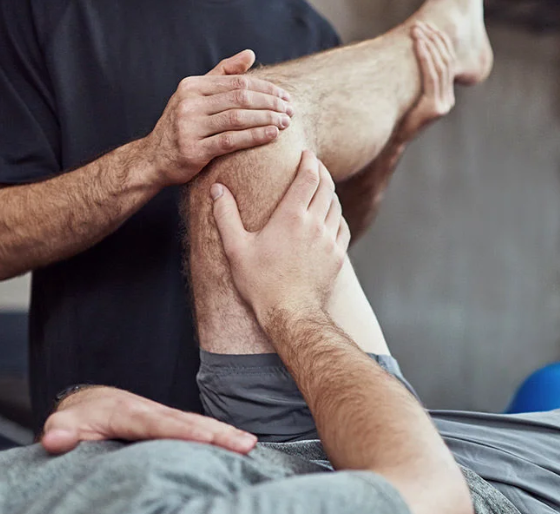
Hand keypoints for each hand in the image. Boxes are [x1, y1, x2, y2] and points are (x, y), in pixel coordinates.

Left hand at [41, 386, 257, 454]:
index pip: (157, 424)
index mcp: (126, 412)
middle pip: (187, 421)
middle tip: (245, 444)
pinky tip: (240, 446)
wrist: (88, 404)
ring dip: (224, 433)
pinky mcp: (170, 424)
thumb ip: (60, 432)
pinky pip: (196, 428)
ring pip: (196, 423)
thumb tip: (54, 440)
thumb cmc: (76, 421)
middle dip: (217, 432)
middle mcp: (149, 411)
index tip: (206, 439)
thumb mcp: (62, 425)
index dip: (182, 432)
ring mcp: (162, 416)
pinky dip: (219, 435)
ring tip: (250, 445)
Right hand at [144, 50, 295, 185]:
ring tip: (285, 123)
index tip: (286, 97)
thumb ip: (223, 74)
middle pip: (240, 98)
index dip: (266, 89)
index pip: (238, 82)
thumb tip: (250, 54)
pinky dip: (255, 136)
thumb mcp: (196, 95)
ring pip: (237, 118)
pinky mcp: (193, 149)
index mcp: (192, 86)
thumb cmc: (182, 126)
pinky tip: (272, 135)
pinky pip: (231, 141)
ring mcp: (190, 126)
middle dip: (270, 103)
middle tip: (290, 111)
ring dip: (266, 119)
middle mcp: (189, 103)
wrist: (154, 159)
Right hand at [211, 151, 350, 321]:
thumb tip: (217, 189)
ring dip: (330, 193)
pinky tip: (331, 217)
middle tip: (315, 164)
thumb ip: (226, 216)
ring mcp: (330, 240)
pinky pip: (342, 227)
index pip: (308, 178)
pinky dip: (337, 216)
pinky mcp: (338, 256)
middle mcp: (315, 224)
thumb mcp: (236, 249)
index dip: (309, 161)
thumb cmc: (261, 283)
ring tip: (322, 188)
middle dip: (322, 171)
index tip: (306, 153)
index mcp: (291, 217)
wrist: (291, 314)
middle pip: (326, 187)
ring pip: (336, 206)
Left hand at [397, 22, 455, 142]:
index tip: (430, 28)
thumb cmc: (398, 117)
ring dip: (429, 46)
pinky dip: (425, 58)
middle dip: (435, 41)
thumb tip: (414, 57)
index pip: (448, 64)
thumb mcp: (411, 96)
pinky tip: (419, 45)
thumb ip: (419, 82)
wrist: (395, 141)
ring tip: (418, 31)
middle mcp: (447, 100)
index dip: (441, 44)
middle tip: (422, 26)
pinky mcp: (434, 108)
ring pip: (440, 67)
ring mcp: (442, 105)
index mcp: (445, 96)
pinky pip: (431, 77)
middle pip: (446, 63)